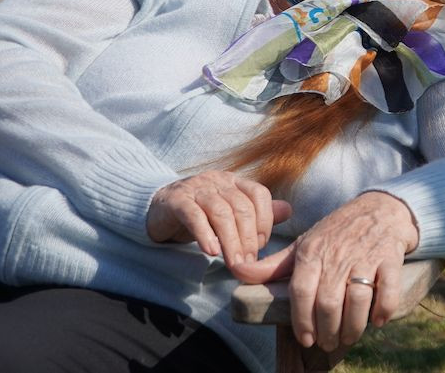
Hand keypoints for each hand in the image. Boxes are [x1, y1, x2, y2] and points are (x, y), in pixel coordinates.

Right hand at [146, 171, 291, 270]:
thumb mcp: (229, 213)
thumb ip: (257, 213)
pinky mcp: (176, 201)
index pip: (258, 194)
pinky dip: (205, 234)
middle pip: (241, 207)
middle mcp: (217, 181)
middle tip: (249, 264)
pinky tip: (211, 252)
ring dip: (231, 241)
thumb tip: (288, 210)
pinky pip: (194, 216)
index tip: (262, 247)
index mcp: (234, 181)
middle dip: (249, 238)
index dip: (265, 220)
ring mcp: (196, 188)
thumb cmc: (199, 213)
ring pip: (220, 212)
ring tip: (234, 263)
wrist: (157, 209)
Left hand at [236, 191, 419, 350]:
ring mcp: (365, 256)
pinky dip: (383, 310)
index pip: (301, 291)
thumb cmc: (336, 232)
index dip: (302, 320)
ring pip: (358, 299)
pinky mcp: (390, 258)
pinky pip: (388, 291)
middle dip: (327, 330)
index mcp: (312, 251)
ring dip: (353, 327)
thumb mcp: (304, 244)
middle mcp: (337, 254)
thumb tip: (236, 270)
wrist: (380, 208)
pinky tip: (377, 321)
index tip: (305, 339)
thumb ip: (273, 264)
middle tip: (328, 343)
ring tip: (349, 337)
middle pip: (328, 302)